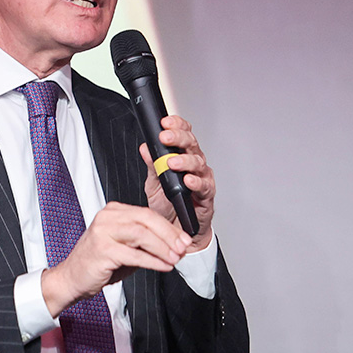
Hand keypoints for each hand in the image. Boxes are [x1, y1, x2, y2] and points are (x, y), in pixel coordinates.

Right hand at [40, 201, 192, 316]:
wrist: (72, 278)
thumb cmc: (98, 263)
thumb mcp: (125, 248)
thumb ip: (145, 243)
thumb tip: (174, 245)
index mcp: (113, 212)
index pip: (147, 214)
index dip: (169, 226)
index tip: (184, 238)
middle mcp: (107, 218)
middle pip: (146, 220)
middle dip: (169, 234)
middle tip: (183, 247)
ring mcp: (103, 232)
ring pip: (141, 234)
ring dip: (163, 248)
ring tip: (175, 258)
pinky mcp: (103, 250)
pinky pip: (134, 254)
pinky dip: (152, 261)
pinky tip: (163, 267)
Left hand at [139, 114, 214, 252]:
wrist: (175, 230)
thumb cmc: (168, 205)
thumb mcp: (153, 183)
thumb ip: (151, 165)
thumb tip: (145, 148)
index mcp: (181, 156)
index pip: (182, 133)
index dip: (175, 125)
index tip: (164, 123)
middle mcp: (194, 163)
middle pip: (191, 143)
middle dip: (178, 138)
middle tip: (165, 138)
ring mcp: (202, 178)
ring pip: (198, 162)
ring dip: (185, 160)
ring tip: (173, 162)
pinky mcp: (207, 195)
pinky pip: (204, 186)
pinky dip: (196, 182)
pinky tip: (188, 180)